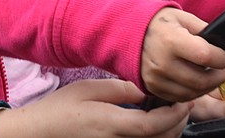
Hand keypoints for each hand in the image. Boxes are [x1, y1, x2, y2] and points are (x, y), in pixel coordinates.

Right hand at [0, 79, 191, 137]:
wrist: (41, 133)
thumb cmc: (60, 109)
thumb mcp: (88, 89)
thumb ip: (119, 89)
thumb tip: (146, 90)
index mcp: (111, 125)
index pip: (154, 125)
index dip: (174, 114)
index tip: (183, 100)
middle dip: (178, 123)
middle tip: (182, 103)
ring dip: (170, 132)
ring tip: (172, 113)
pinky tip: (155, 126)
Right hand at [141, 8, 224, 101]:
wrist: (126, 31)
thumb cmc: (158, 23)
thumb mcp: (182, 17)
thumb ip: (204, 30)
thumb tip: (224, 46)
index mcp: (170, 40)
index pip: (206, 56)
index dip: (223, 58)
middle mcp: (162, 63)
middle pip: (202, 80)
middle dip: (222, 75)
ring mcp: (156, 78)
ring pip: (194, 93)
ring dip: (210, 86)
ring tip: (214, 74)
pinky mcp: (152, 87)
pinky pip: (180, 97)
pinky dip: (194, 91)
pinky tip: (198, 80)